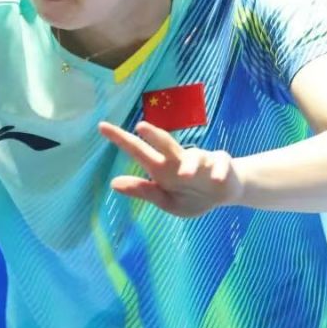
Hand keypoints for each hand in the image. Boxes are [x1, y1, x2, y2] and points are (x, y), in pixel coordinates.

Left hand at [99, 120, 243, 217]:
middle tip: (140, 126)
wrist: (225, 192)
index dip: (121, 139)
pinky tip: (215, 178)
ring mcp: (201, 160)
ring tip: (184, 174)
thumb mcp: (166, 200)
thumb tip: (113, 183)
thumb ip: (144, 191)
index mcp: (162, 169)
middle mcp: (178, 160)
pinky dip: (218, 170)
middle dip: (154, 135)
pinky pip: (220, 165)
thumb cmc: (191, 195)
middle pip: (165, 143)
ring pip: (194, 156)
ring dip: (189, 163)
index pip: (139, 151)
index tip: (101, 126)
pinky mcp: (222, 165)